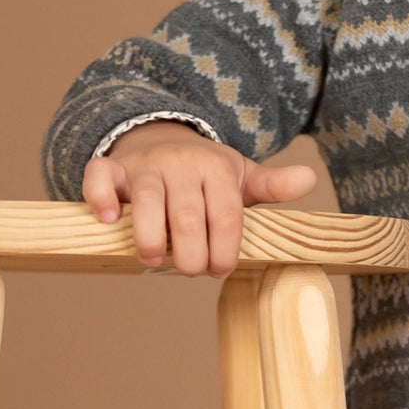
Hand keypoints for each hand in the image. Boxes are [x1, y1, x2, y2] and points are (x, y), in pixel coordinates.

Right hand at [81, 120, 317, 277]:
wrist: (162, 137)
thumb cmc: (204, 172)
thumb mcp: (239, 176)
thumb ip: (271, 185)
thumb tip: (309, 179)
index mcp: (217, 169)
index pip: (226, 216)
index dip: (225, 251)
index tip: (219, 271)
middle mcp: (181, 163)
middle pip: (188, 215)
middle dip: (191, 253)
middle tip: (192, 270)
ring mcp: (145, 165)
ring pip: (146, 200)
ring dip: (151, 237)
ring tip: (155, 260)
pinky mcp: (114, 167)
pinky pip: (100, 176)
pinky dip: (101, 198)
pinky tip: (110, 221)